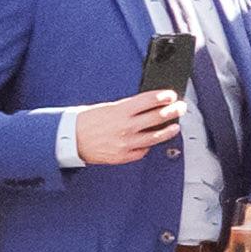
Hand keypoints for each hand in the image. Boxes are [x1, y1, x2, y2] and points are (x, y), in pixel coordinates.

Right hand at [61, 96, 176, 166]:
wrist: (70, 139)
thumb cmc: (87, 121)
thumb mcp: (108, 108)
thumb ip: (129, 108)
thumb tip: (148, 106)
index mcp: (121, 111)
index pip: (149, 101)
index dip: (163, 97)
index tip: (171, 95)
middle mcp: (126, 127)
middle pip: (157, 117)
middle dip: (173, 111)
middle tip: (180, 108)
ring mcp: (126, 143)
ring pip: (155, 137)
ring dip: (168, 131)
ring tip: (175, 127)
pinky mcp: (123, 156)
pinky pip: (142, 151)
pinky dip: (148, 146)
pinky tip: (153, 141)